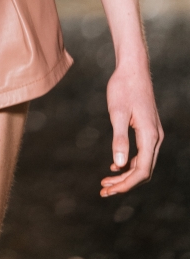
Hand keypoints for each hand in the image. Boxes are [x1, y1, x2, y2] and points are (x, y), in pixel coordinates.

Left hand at [99, 58, 162, 196]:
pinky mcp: (148, 128)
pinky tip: (115, 166)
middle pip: (144, 170)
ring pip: (143, 163)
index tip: (109, 190)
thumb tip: (120, 165)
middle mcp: (155, 137)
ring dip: (126, 175)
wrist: (133, 68)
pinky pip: (141, 153)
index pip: (142, 170)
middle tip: (104, 190)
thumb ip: (119, 139)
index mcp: (150, 135)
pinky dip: (129, 163)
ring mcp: (153, 133)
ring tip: (106, 182)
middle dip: (125, 183)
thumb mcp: (117, 113)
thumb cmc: (123, 87)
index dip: (126, 184)